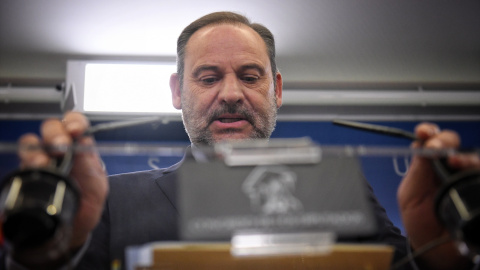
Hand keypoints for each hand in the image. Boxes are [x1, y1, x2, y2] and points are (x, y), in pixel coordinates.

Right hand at [17, 112, 107, 254]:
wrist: (71, 229)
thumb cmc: (87, 204)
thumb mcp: (98, 187)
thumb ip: (92, 166)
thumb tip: (83, 143)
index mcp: (81, 148)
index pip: (75, 124)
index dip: (74, 121)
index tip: (75, 130)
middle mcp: (60, 150)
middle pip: (52, 127)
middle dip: (55, 133)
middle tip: (60, 146)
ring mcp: (42, 160)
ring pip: (32, 141)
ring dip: (37, 147)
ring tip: (44, 161)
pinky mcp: (29, 173)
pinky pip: (22, 161)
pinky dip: (27, 160)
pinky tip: (36, 167)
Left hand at [397, 122, 479, 269]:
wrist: (435, 249)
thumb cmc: (420, 221)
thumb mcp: (410, 195)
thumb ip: (416, 171)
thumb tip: (422, 145)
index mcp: (427, 165)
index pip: (429, 140)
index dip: (428, 132)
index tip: (424, 132)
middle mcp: (448, 167)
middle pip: (452, 143)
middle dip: (445, 139)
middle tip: (438, 146)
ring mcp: (465, 178)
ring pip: (472, 157)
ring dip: (464, 155)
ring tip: (454, 161)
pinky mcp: (477, 189)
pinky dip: (476, 169)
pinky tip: (468, 171)